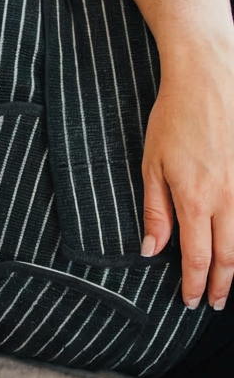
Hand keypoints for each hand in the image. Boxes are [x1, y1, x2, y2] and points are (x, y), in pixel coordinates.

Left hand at [141, 38, 233, 309]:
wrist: (210, 74)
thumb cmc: (174, 117)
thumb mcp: (151, 165)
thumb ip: (154, 211)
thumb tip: (151, 250)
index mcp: (196, 200)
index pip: (196, 257)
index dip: (192, 284)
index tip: (189, 302)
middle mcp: (229, 197)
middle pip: (228, 255)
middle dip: (219, 284)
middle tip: (211, 303)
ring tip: (227, 282)